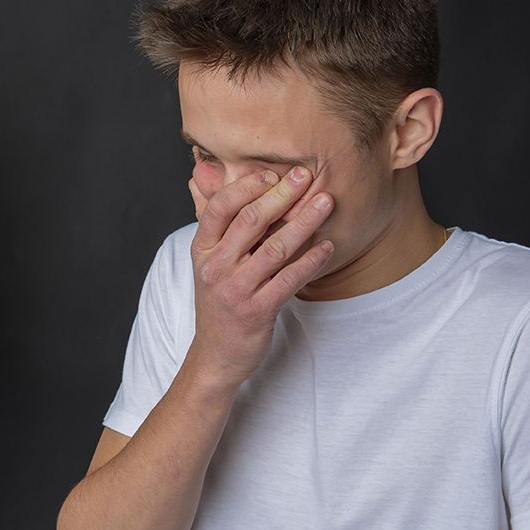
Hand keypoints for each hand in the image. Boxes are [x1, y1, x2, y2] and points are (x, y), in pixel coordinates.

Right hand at [189, 166, 333, 386]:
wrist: (215, 355)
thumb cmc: (220, 303)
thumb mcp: (212, 265)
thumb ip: (227, 232)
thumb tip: (250, 192)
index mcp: (202, 251)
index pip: (220, 208)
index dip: (246, 187)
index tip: (273, 174)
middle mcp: (215, 268)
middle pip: (250, 222)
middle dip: (281, 195)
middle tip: (306, 176)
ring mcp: (235, 291)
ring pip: (275, 248)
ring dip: (304, 223)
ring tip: (326, 203)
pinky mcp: (257, 312)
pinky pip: (289, 280)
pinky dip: (311, 261)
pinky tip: (327, 247)